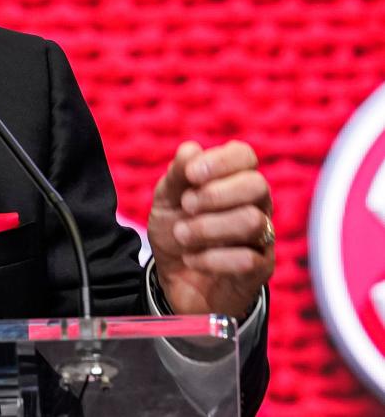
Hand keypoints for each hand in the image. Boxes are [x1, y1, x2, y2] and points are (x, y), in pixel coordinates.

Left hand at [148, 140, 274, 319]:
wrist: (174, 279)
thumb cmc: (176, 230)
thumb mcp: (166, 200)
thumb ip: (177, 175)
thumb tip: (191, 149)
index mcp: (232, 180)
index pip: (244, 155)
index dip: (220, 161)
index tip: (191, 176)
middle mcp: (255, 204)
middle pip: (256, 185)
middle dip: (214, 195)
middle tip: (186, 206)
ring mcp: (262, 236)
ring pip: (251, 220)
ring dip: (207, 227)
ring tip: (182, 235)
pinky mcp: (261, 267)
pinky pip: (248, 259)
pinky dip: (211, 259)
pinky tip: (192, 259)